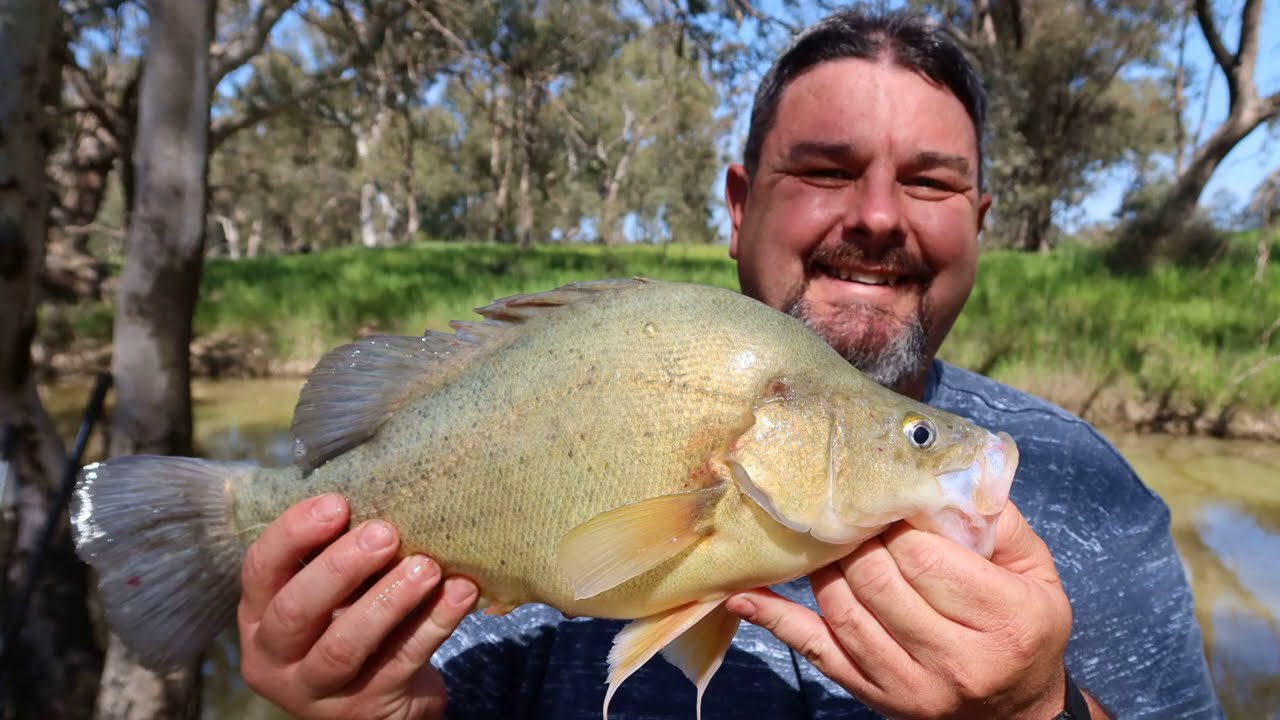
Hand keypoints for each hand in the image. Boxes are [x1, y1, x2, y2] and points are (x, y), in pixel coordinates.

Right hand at [238, 494, 478, 719]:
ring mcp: (317, 691)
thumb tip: (387, 493)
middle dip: (341, 567)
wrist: (381, 700)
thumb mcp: (333, 593)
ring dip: (389, 600)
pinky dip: (435, 623)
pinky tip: (460, 592)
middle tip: (385, 534)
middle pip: (297, 610)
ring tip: (427, 567)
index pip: (261, 569)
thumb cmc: (352, 622)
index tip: (338, 504)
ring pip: (344, 646)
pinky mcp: (365, 709)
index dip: (295, 534)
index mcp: (259, 615)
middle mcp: (275, 658)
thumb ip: (341, 553)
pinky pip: (401, 661)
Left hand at [726, 502, 1073, 719]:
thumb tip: (954, 471)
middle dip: (857, 536)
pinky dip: (775, 619)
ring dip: (824, 565)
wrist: (1016, 711)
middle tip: (849, 509)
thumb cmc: (1023, 627)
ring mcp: (910, 685)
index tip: (886, 498)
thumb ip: (999, 522)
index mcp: (1005, 620)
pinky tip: (745, 594)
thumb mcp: (1034, 572)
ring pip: (843, 609)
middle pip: (877, 581)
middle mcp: (956, 660)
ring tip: (823, 535)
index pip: (925, 558)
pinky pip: (814, 650)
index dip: (896, 522)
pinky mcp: (874, 694)